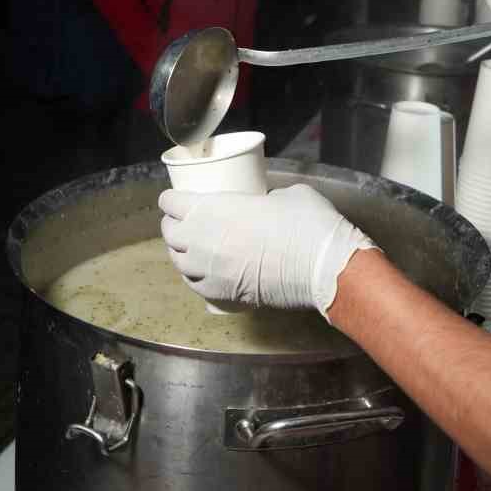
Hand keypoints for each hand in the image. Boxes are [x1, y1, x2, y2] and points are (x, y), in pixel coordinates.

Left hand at [160, 183, 376, 317]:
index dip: (172, 198)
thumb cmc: (306, 222)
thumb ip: (264, 198)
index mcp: (211, 208)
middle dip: (174, 226)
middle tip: (185, 223)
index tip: (178, 198)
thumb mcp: (285, 195)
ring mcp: (208, 271)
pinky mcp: (221, 296)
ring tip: (192, 249)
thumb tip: (265, 205)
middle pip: (169, 233)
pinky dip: (196, 278)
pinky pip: (196, 286)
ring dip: (181, 253)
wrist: (321, 266)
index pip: (170, 202)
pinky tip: (205, 274)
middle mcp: (200, 240)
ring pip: (177, 263)